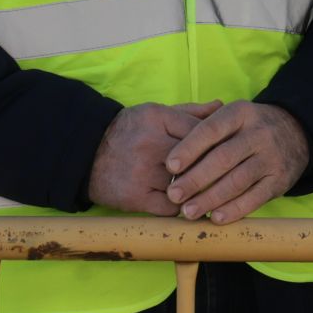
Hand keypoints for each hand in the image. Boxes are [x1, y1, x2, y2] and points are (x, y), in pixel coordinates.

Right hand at [87, 100, 221, 215]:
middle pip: (196, 159)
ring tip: (209, 191)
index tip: (225, 151)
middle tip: (225, 174)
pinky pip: (170, 207)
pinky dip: (181, 206)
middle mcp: (149, 144)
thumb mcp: (156, 114)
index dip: (217, 143)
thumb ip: (190, 112)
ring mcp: (142, 173)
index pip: (200, 131)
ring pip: (185, 184)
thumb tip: (221, 105)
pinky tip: (186, 202)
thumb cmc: (129, 132)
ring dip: (197, 189)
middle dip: (212, 168)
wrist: (86, 154)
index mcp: (157, 119)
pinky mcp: (135, 198)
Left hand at [164, 101, 310, 223]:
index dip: (190, 148)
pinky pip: (255, 198)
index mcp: (241, 113)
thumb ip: (202, 125)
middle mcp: (259, 133)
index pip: (212, 129)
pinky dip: (234, 210)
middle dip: (196, 179)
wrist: (296, 131)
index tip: (170, 166)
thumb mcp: (232, 115)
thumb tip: (171, 153)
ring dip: (210, 199)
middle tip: (174, 195)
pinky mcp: (280, 180)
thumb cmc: (248, 128)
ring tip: (188, 212)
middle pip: (224, 158)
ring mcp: (271, 157)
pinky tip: (215, 217)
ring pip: (238, 181)